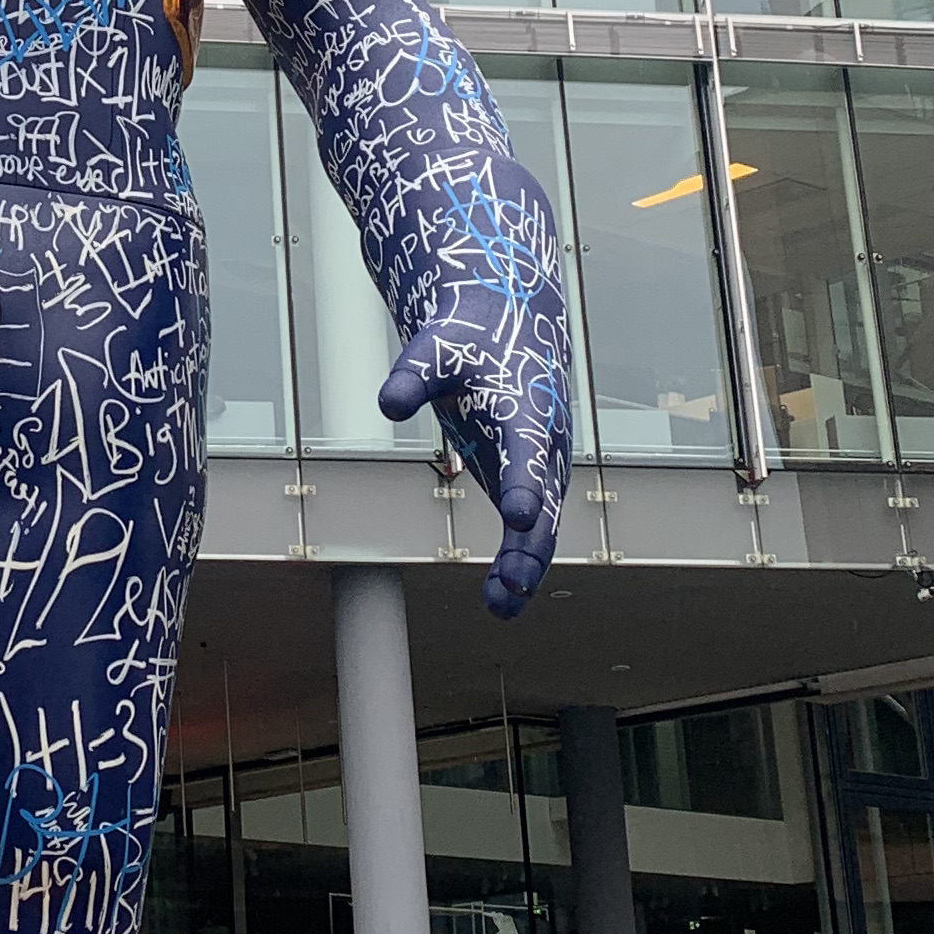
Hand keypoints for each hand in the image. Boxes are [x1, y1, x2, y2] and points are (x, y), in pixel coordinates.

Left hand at [380, 292, 568, 619]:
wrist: (505, 328)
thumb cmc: (468, 340)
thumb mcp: (436, 350)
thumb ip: (414, 376)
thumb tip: (389, 403)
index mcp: (528, 412)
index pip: (528, 453)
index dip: (525, 484)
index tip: (518, 516)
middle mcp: (544, 446)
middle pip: (545, 503)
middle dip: (530, 546)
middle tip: (510, 584)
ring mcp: (539, 468)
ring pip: (542, 527)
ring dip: (524, 566)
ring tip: (499, 604)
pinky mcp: (526, 482)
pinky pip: (528, 531)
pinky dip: (516, 563)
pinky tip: (497, 599)